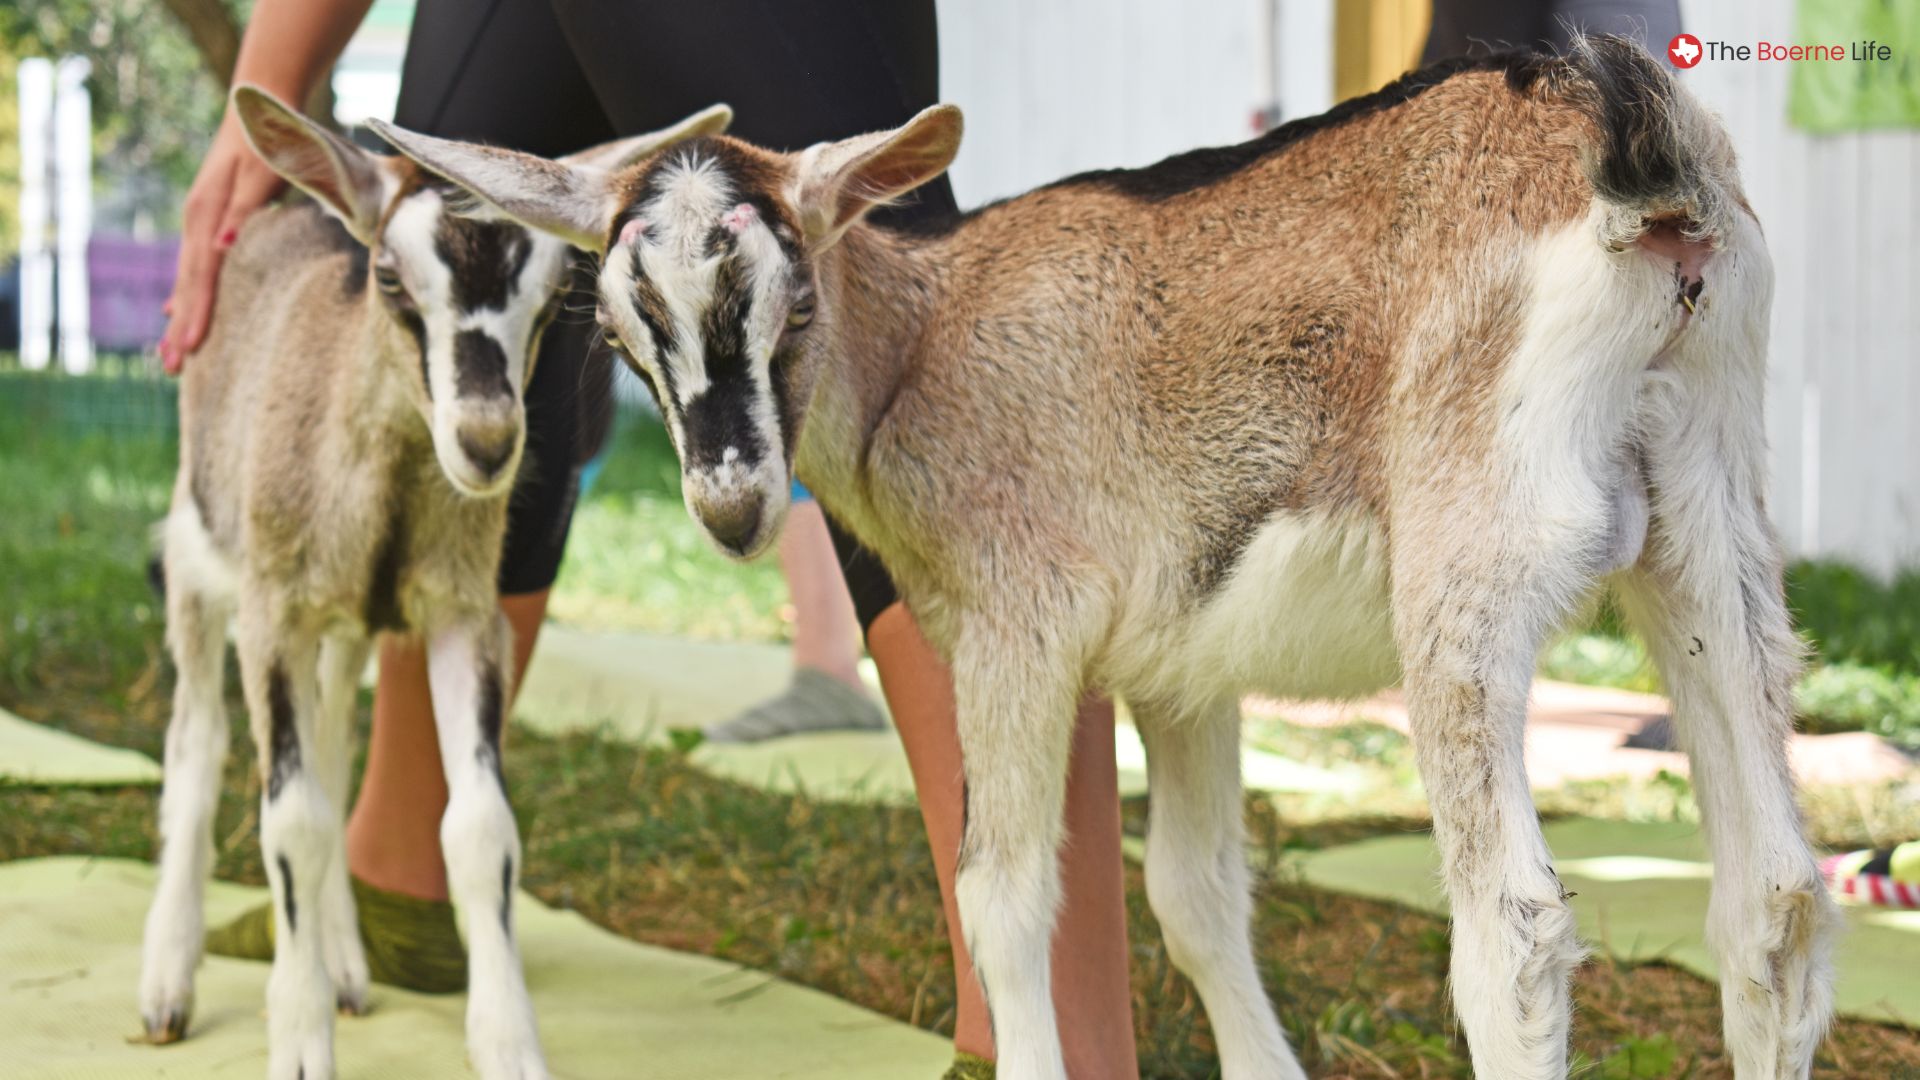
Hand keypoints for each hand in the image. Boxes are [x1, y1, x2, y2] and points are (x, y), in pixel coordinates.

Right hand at [159, 114, 285, 373]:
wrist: (259, 111)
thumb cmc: (267, 145)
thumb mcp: (260, 177)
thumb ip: (242, 214)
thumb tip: (223, 249)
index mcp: (207, 215)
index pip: (201, 275)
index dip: (197, 312)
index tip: (192, 346)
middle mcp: (197, 222)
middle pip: (188, 284)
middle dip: (181, 327)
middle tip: (172, 368)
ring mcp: (200, 222)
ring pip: (188, 280)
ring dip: (181, 317)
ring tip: (172, 355)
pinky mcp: (209, 222)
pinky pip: (194, 268)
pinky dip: (188, 294)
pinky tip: (179, 313)